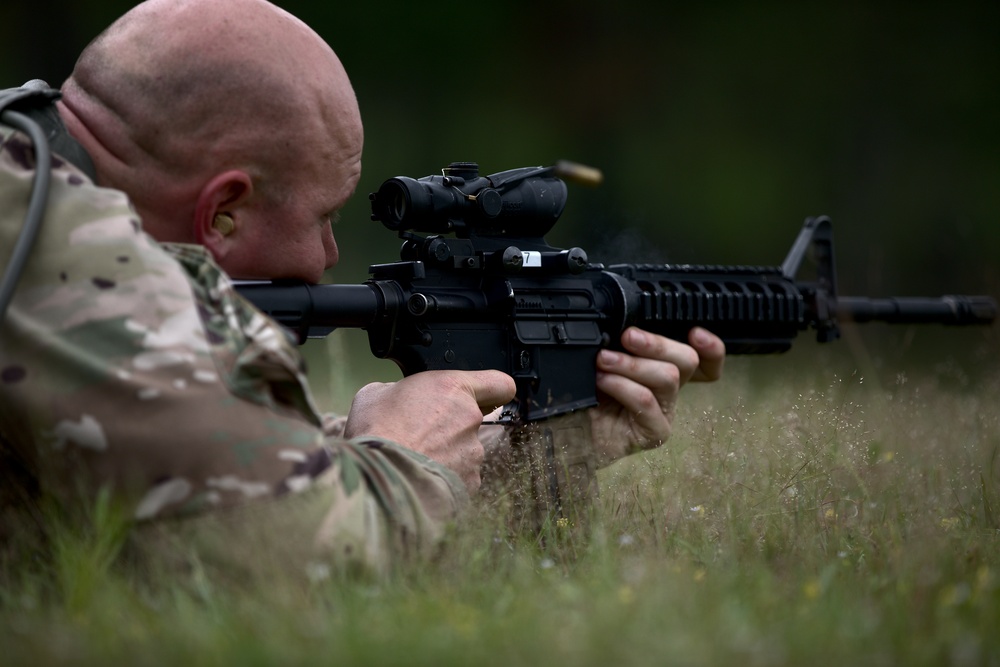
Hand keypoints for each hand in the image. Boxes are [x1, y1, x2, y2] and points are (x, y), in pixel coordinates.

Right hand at [344, 370, 515, 492]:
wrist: (377, 478)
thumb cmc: (375, 432)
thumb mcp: (376, 393)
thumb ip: (401, 390)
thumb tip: (401, 398)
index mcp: (453, 388)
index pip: (500, 383)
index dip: (493, 391)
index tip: (485, 397)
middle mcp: (470, 419)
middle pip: (474, 420)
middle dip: (452, 427)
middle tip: (422, 434)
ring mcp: (473, 453)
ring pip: (466, 450)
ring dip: (447, 454)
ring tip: (415, 460)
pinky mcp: (469, 482)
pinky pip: (461, 476)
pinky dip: (445, 477)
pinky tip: (421, 477)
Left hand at [590, 326, 723, 466]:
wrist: (562, 429)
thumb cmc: (582, 393)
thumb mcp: (602, 359)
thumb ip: (621, 343)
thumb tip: (626, 324)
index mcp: (660, 368)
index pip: (703, 358)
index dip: (711, 347)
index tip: (695, 331)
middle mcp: (667, 390)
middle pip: (688, 360)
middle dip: (658, 343)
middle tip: (628, 336)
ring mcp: (663, 412)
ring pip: (669, 376)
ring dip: (632, 364)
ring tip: (603, 360)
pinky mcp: (654, 432)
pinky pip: (646, 400)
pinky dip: (623, 385)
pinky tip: (603, 381)